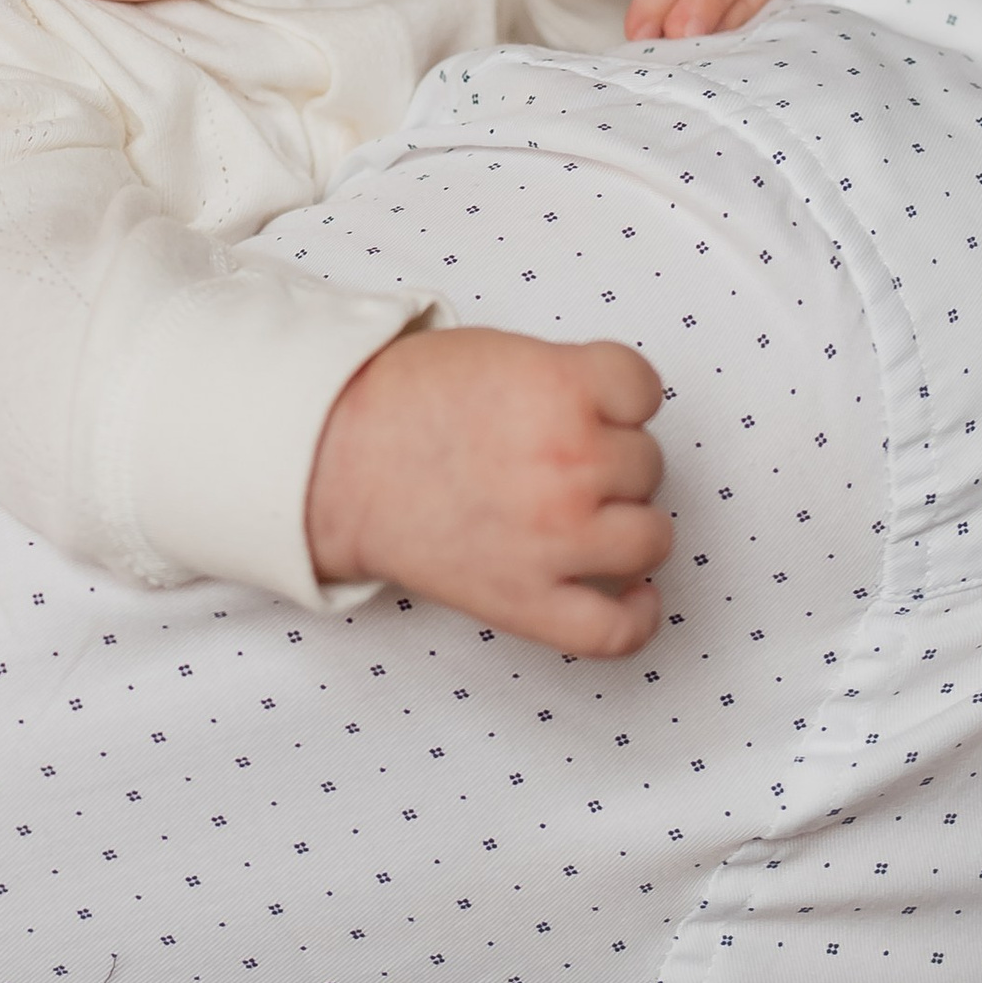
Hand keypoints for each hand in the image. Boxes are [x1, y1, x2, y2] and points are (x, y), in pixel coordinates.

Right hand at [306, 325, 669, 648]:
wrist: (331, 461)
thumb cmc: (401, 403)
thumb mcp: (499, 354)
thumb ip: (567, 378)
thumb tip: (617, 416)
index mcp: (560, 388)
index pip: (644, 389)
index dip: (620, 398)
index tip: (596, 407)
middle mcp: (569, 463)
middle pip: (646, 462)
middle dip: (609, 457)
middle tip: (553, 458)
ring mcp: (555, 539)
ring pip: (651, 536)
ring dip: (625, 523)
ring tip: (583, 513)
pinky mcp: (528, 601)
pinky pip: (618, 628)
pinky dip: (637, 614)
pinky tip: (634, 593)